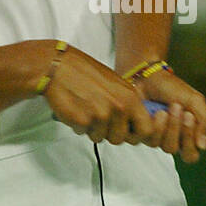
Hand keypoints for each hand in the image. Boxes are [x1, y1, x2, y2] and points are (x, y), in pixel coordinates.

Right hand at [38, 43, 154, 144]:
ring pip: (100, 137)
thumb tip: (135, 126)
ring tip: (86, 109)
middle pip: (120, 139)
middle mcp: (119, 107)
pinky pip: (83, 133)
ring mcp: (101, 115)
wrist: (59, 67)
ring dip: (92, 129)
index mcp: (130, 98)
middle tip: (99, 119)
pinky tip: (76, 109)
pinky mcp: (83, 121)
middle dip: (108, 133)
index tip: (129, 133)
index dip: (137, 136)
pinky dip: (78, 125)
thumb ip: (128, 105)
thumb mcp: (117, 85)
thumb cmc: (86, 74)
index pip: (146, 131)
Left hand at [132, 68, 205, 163]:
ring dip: (173, 126)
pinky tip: (158, 112)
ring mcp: (164, 140)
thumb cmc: (172, 89)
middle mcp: (182, 140)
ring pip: (170, 148)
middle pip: (190, 156)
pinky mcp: (147, 137)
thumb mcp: (195, 100)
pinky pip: (154, 142)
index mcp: (198, 132)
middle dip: (188, 136)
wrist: (147, 78)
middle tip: (188, 115)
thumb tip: (204, 145)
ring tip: (173, 107)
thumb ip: (205, 121)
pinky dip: (158, 125)